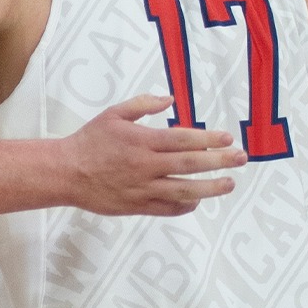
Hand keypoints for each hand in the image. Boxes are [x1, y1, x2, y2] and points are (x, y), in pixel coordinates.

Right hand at [62, 95, 244, 215]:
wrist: (66, 172)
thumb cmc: (90, 140)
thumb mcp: (114, 114)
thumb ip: (143, 104)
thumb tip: (170, 99)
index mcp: (141, 141)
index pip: (182, 140)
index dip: (208, 139)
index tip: (227, 138)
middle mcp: (145, 165)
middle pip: (189, 164)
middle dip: (219, 162)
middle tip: (241, 159)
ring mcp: (142, 188)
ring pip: (183, 190)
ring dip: (210, 188)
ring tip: (229, 184)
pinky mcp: (136, 206)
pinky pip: (167, 209)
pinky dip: (185, 205)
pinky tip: (198, 200)